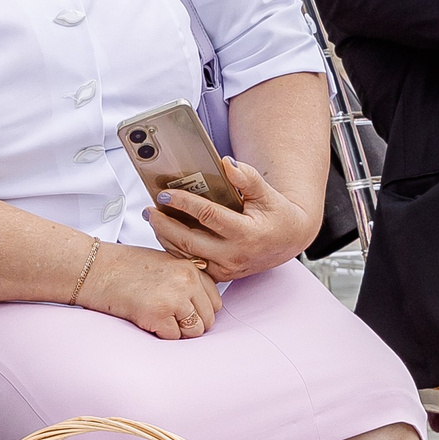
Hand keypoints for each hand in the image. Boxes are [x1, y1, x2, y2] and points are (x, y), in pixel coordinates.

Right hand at [78, 243, 222, 340]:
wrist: (95, 269)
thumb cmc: (125, 268)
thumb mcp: (165, 265)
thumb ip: (187, 282)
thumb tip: (201, 308)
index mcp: (192, 268)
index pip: (215, 301)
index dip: (199, 311)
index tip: (183, 311)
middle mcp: (188, 281)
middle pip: (208, 319)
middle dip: (190, 324)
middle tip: (168, 318)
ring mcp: (175, 298)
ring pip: (194, 332)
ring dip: (178, 331)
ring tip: (157, 318)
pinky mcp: (158, 314)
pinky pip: (173, 338)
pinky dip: (160, 334)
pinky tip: (145, 319)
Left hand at [147, 156, 318, 281]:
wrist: (288, 240)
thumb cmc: (277, 214)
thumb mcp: (267, 192)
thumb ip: (248, 177)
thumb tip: (227, 163)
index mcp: (246, 234)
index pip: (208, 216)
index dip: (184, 203)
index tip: (165, 193)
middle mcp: (234, 255)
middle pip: (188, 241)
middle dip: (164, 225)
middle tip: (150, 210)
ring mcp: (226, 269)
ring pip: (186, 257)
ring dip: (165, 238)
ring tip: (154, 220)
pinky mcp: (220, 276)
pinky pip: (192, 264)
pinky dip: (176, 250)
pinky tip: (166, 235)